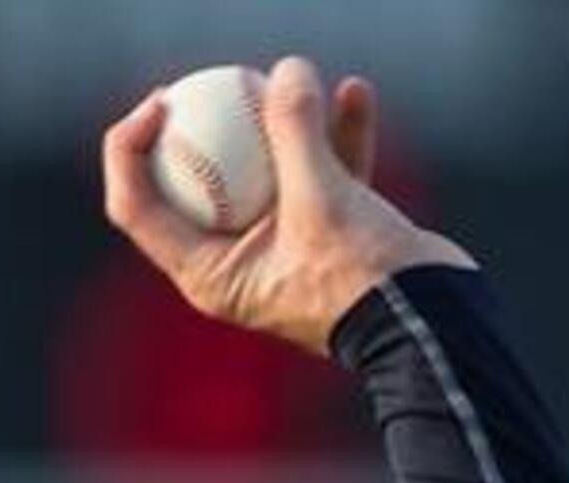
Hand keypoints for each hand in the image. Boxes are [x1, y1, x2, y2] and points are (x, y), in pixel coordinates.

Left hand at [100, 55, 474, 357]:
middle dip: (205, 124)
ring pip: (265, 170)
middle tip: (213, 79)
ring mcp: (283, 247)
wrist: (438, 327)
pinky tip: (354, 94)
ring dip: (284, 123)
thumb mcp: (325, 199)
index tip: (161, 101)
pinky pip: (321, 174)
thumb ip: (298, 131)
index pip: (139, 207)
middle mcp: (238, 263)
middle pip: (195, 181)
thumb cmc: (366, 282)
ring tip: (299, 79)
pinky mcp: (328, 235)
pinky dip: (335, 137)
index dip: (130, 149)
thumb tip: (287, 70)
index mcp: (209, 273)